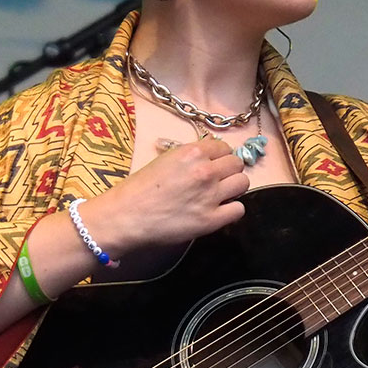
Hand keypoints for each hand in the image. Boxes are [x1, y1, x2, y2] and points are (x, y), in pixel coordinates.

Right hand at [82, 137, 249, 254]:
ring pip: (243, 183)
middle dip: (229, 171)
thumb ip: (190, 156)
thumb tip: (210, 154)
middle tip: (217, 180)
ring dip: (234, 188)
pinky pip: (239, 209)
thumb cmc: (139, 188)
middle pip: (237, 164)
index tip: (214, 164)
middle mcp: (206, 171)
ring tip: (220, 195)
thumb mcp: (165, 160)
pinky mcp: (211, 220)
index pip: (224, 147)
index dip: (220, 156)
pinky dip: (231, 210)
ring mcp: (211, 196)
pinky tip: (219, 211)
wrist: (125, 216)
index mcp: (193, 153)